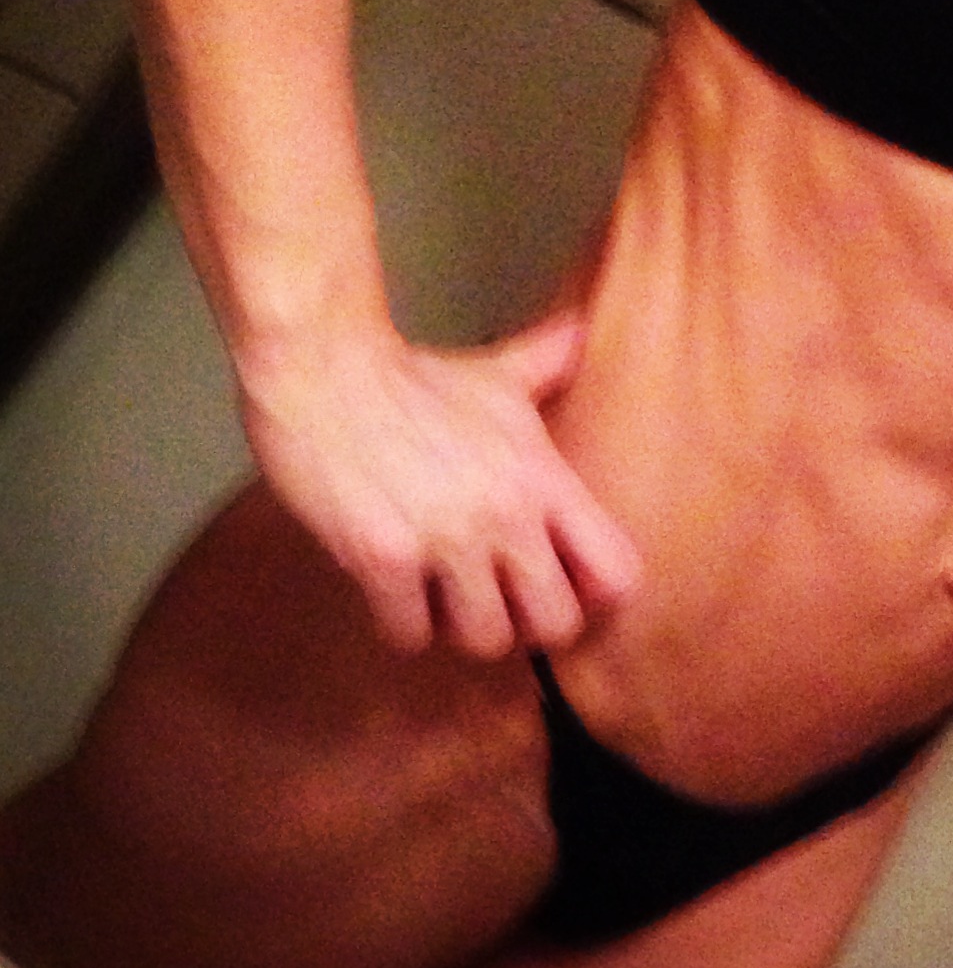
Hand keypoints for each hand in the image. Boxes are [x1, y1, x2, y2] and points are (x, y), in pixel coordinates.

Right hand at [238, 310, 641, 657]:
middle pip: (555, 623)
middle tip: (499, 602)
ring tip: (445, 599)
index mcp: (543, 477)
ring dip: (462, 629)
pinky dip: (403, 626)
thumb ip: (549, 363)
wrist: (322, 368)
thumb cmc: (413, 377)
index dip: (596, 594)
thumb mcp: (498, 373)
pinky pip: (411, 634)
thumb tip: (583, 329)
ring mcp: (445, 539)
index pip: (615, 570)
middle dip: (527, 625)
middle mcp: (507, 513)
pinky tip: (394, 594)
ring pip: (485, 639)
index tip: (566, 587)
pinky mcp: (382, 557)